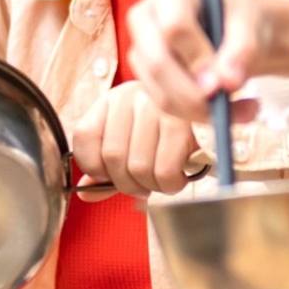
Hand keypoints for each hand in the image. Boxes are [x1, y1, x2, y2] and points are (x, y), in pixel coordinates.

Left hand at [70, 83, 202, 197]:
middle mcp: (130, 96)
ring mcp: (156, 106)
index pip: (85, 136)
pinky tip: (175, 179)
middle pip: (113, 156)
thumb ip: (104, 166)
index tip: (109, 177)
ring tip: (160, 182)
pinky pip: (165, 170)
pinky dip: (168, 185)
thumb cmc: (160, 129)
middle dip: (126, 184)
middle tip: (141, 186)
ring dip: (149, 186)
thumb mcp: (129, 138)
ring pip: (139, 167)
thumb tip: (85, 192)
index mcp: (110, 100)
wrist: (203, 106)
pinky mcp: (182, 122)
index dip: (94, 167)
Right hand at [125, 0, 288, 121]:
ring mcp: (141, 52)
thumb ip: (242, 50)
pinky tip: (234, 112)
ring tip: (247, 110)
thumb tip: (227, 83)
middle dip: (193, 93)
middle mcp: (144, 19)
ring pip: (161, 93)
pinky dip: (201, 116)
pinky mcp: (148, 80)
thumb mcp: (250, 26)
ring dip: (202, 111)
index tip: (224, 81)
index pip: (174, 27)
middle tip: (226, 107)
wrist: (237, 32)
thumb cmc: (240, 20)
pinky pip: (168, 106)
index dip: (198, 57)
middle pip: (158, 63)